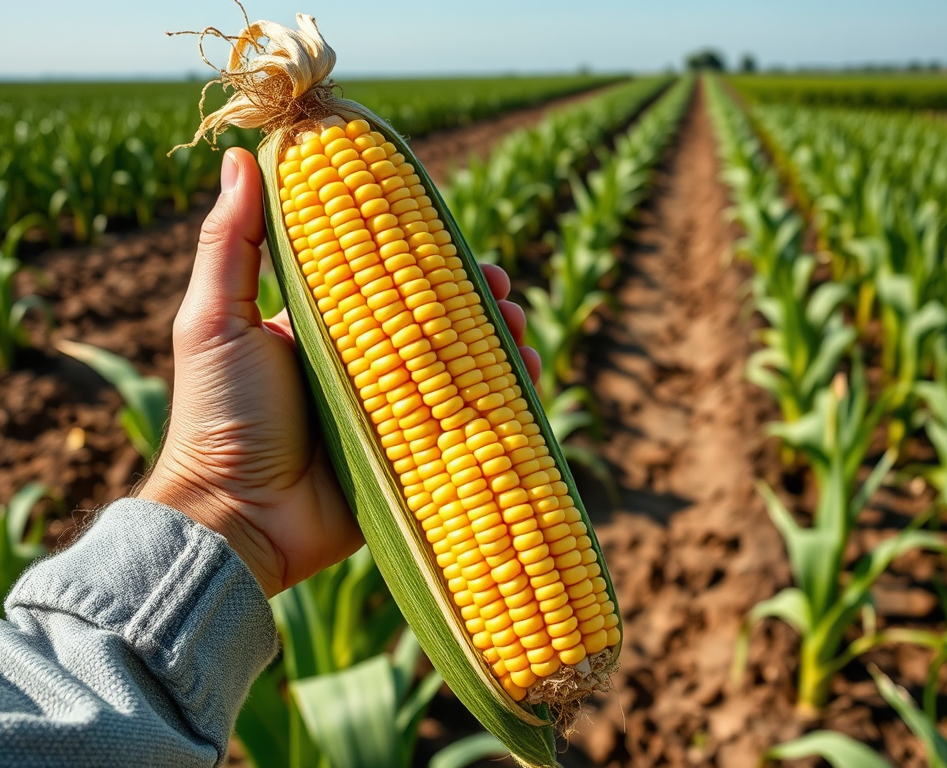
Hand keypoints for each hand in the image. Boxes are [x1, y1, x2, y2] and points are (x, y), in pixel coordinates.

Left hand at [139, 148, 539, 596]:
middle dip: (478, 301)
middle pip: (436, 323)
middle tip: (504, 288)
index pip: (387, 281)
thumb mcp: (214, 321)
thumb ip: (230, 243)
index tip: (460, 243)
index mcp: (323, 330)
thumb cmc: (217, 415)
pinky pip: (469, 426)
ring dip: (500, 345)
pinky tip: (527, 378)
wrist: (233, 519)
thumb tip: (243, 157)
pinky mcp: (414, 460)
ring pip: (462, 370)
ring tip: (520, 330)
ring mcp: (393, 416)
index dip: (429, 261)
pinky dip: (504, 402)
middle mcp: (363, 368)